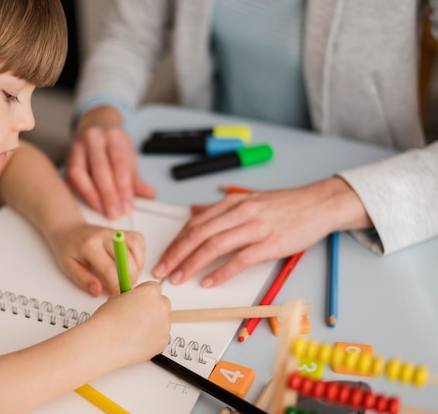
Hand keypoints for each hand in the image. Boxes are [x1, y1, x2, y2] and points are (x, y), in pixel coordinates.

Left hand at [47, 224, 144, 295]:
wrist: (70, 231)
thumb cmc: (69, 248)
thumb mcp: (69, 266)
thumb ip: (83, 279)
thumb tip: (98, 291)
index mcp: (89, 245)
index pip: (109, 268)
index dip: (116, 284)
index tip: (118, 294)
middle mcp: (104, 236)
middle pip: (126, 257)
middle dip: (130, 276)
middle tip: (126, 287)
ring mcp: (115, 232)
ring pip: (136, 246)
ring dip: (138, 265)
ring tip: (130, 276)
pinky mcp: (123, 231)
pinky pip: (138, 240)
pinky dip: (140, 253)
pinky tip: (133, 262)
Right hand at [66, 106, 155, 218]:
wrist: (97, 128)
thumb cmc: (114, 146)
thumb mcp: (129, 157)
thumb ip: (136, 178)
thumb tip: (149, 194)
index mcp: (113, 136)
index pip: (119, 164)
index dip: (124, 188)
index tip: (127, 206)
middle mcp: (94, 138)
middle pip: (100, 168)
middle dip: (108, 194)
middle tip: (115, 212)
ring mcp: (78, 146)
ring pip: (81, 172)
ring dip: (92, 194)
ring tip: (103, 210)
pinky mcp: (68, 158)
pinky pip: (72, 177)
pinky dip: (82, 191)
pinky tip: (92, 202)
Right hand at [89, 281, 170, 366]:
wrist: (105, 343)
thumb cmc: (107, 321)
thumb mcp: (116, 299)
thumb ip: (130, 297)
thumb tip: (132, 302)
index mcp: (150, 292)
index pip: (154, 288)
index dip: (144, 295)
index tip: (139, 301)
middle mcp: (161, 307)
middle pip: (163, 303)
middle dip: (152, 308)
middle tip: (138, 316)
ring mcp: (164, 325)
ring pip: (163, 321)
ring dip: (153, 323)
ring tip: (134, 331)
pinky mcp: (163, 341)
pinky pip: (161, 337)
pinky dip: (152, 338)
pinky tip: (137, 340)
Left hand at [152, 178, 371, 287]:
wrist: (319, 204)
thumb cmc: (284, 205)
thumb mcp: (248, 199)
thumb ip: (220, 208)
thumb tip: (194, 211)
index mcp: (231, 203)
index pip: (194, 223)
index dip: (175, 241)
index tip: (164, 256)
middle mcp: (239, 213)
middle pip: (198, 234)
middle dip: (175, 254)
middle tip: (161, 270)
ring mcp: (254, 228)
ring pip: (213, 246)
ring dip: (191, 264)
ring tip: (178, 278)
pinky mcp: (270, 244)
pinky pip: (239, 260)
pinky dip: (221, 272)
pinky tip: (208, 282)